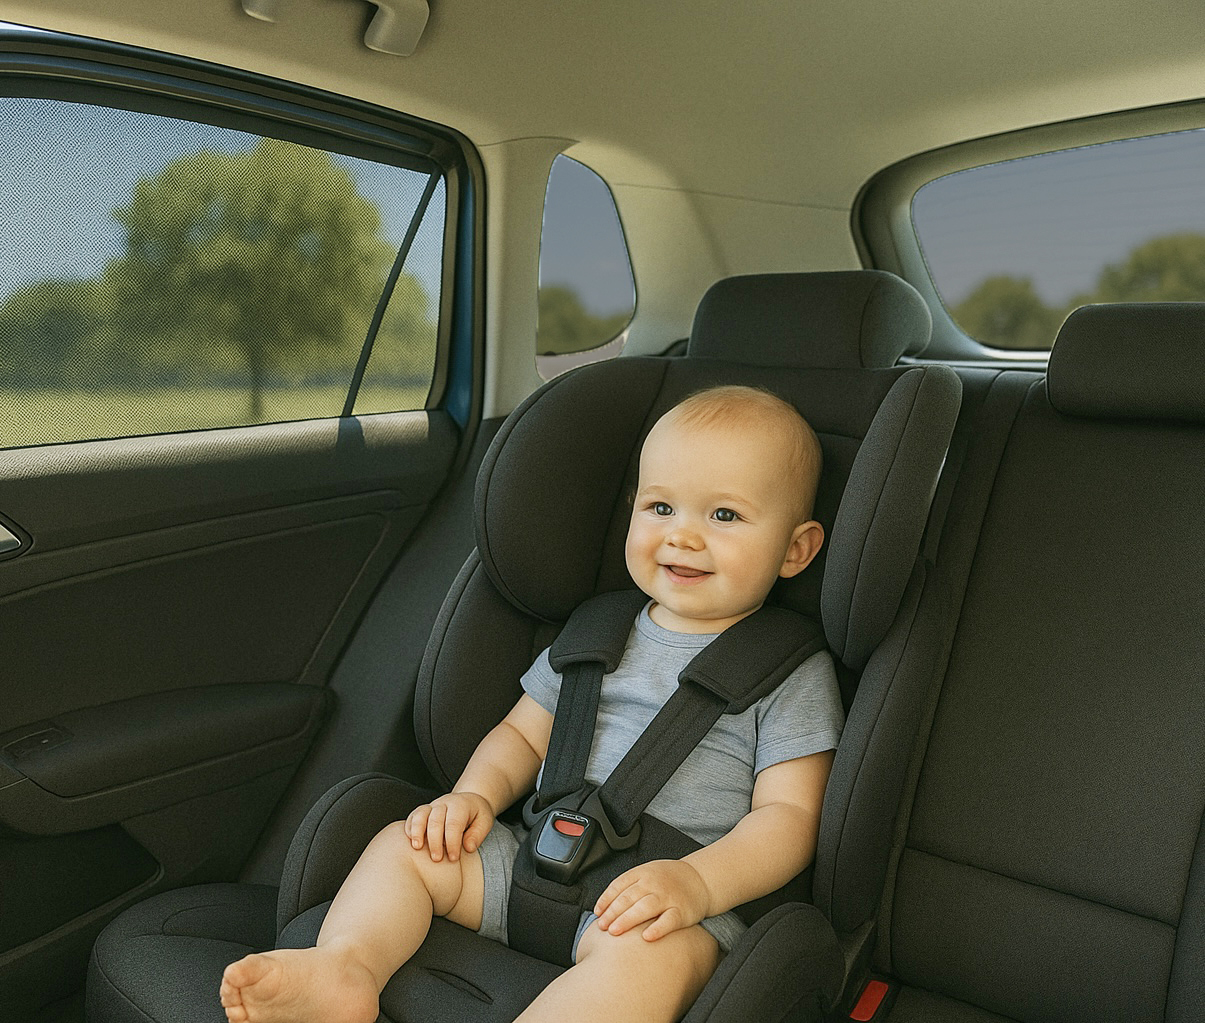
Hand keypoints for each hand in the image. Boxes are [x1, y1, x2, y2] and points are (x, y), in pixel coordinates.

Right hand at [404, 792, 494, 862]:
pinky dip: (409, 828)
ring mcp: (432, 806)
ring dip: (417, 832)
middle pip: (435, 820)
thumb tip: (468, 847)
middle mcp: (444, 803)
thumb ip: (478, 834)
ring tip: (417, 848)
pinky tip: (411, 842)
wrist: (469, 800)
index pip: (454, 824)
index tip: (454, 858)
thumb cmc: (477, 815)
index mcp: (461, 805)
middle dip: (435, 841)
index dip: (452, 842)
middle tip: (437, 859)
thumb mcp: (485, 821)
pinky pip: (413, 816)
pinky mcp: (423, 811)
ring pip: (420, 815)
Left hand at [593, 859, 711, 940]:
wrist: (700, 879)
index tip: (598, 913)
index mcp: (643, 873)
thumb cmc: (668, 880)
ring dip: (627, 920)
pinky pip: (668, 921)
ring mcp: (668, 897)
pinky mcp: (682, 911)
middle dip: (613, 913)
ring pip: (645, 908)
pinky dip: (657, 929)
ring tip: (615, 931)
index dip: (606, 899)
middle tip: (602, 926)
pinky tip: (647, 938)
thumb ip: (628, 886)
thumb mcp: (647, 874)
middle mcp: (654, 884)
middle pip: (629, 897)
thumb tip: (604, 907)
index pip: (619, 885)